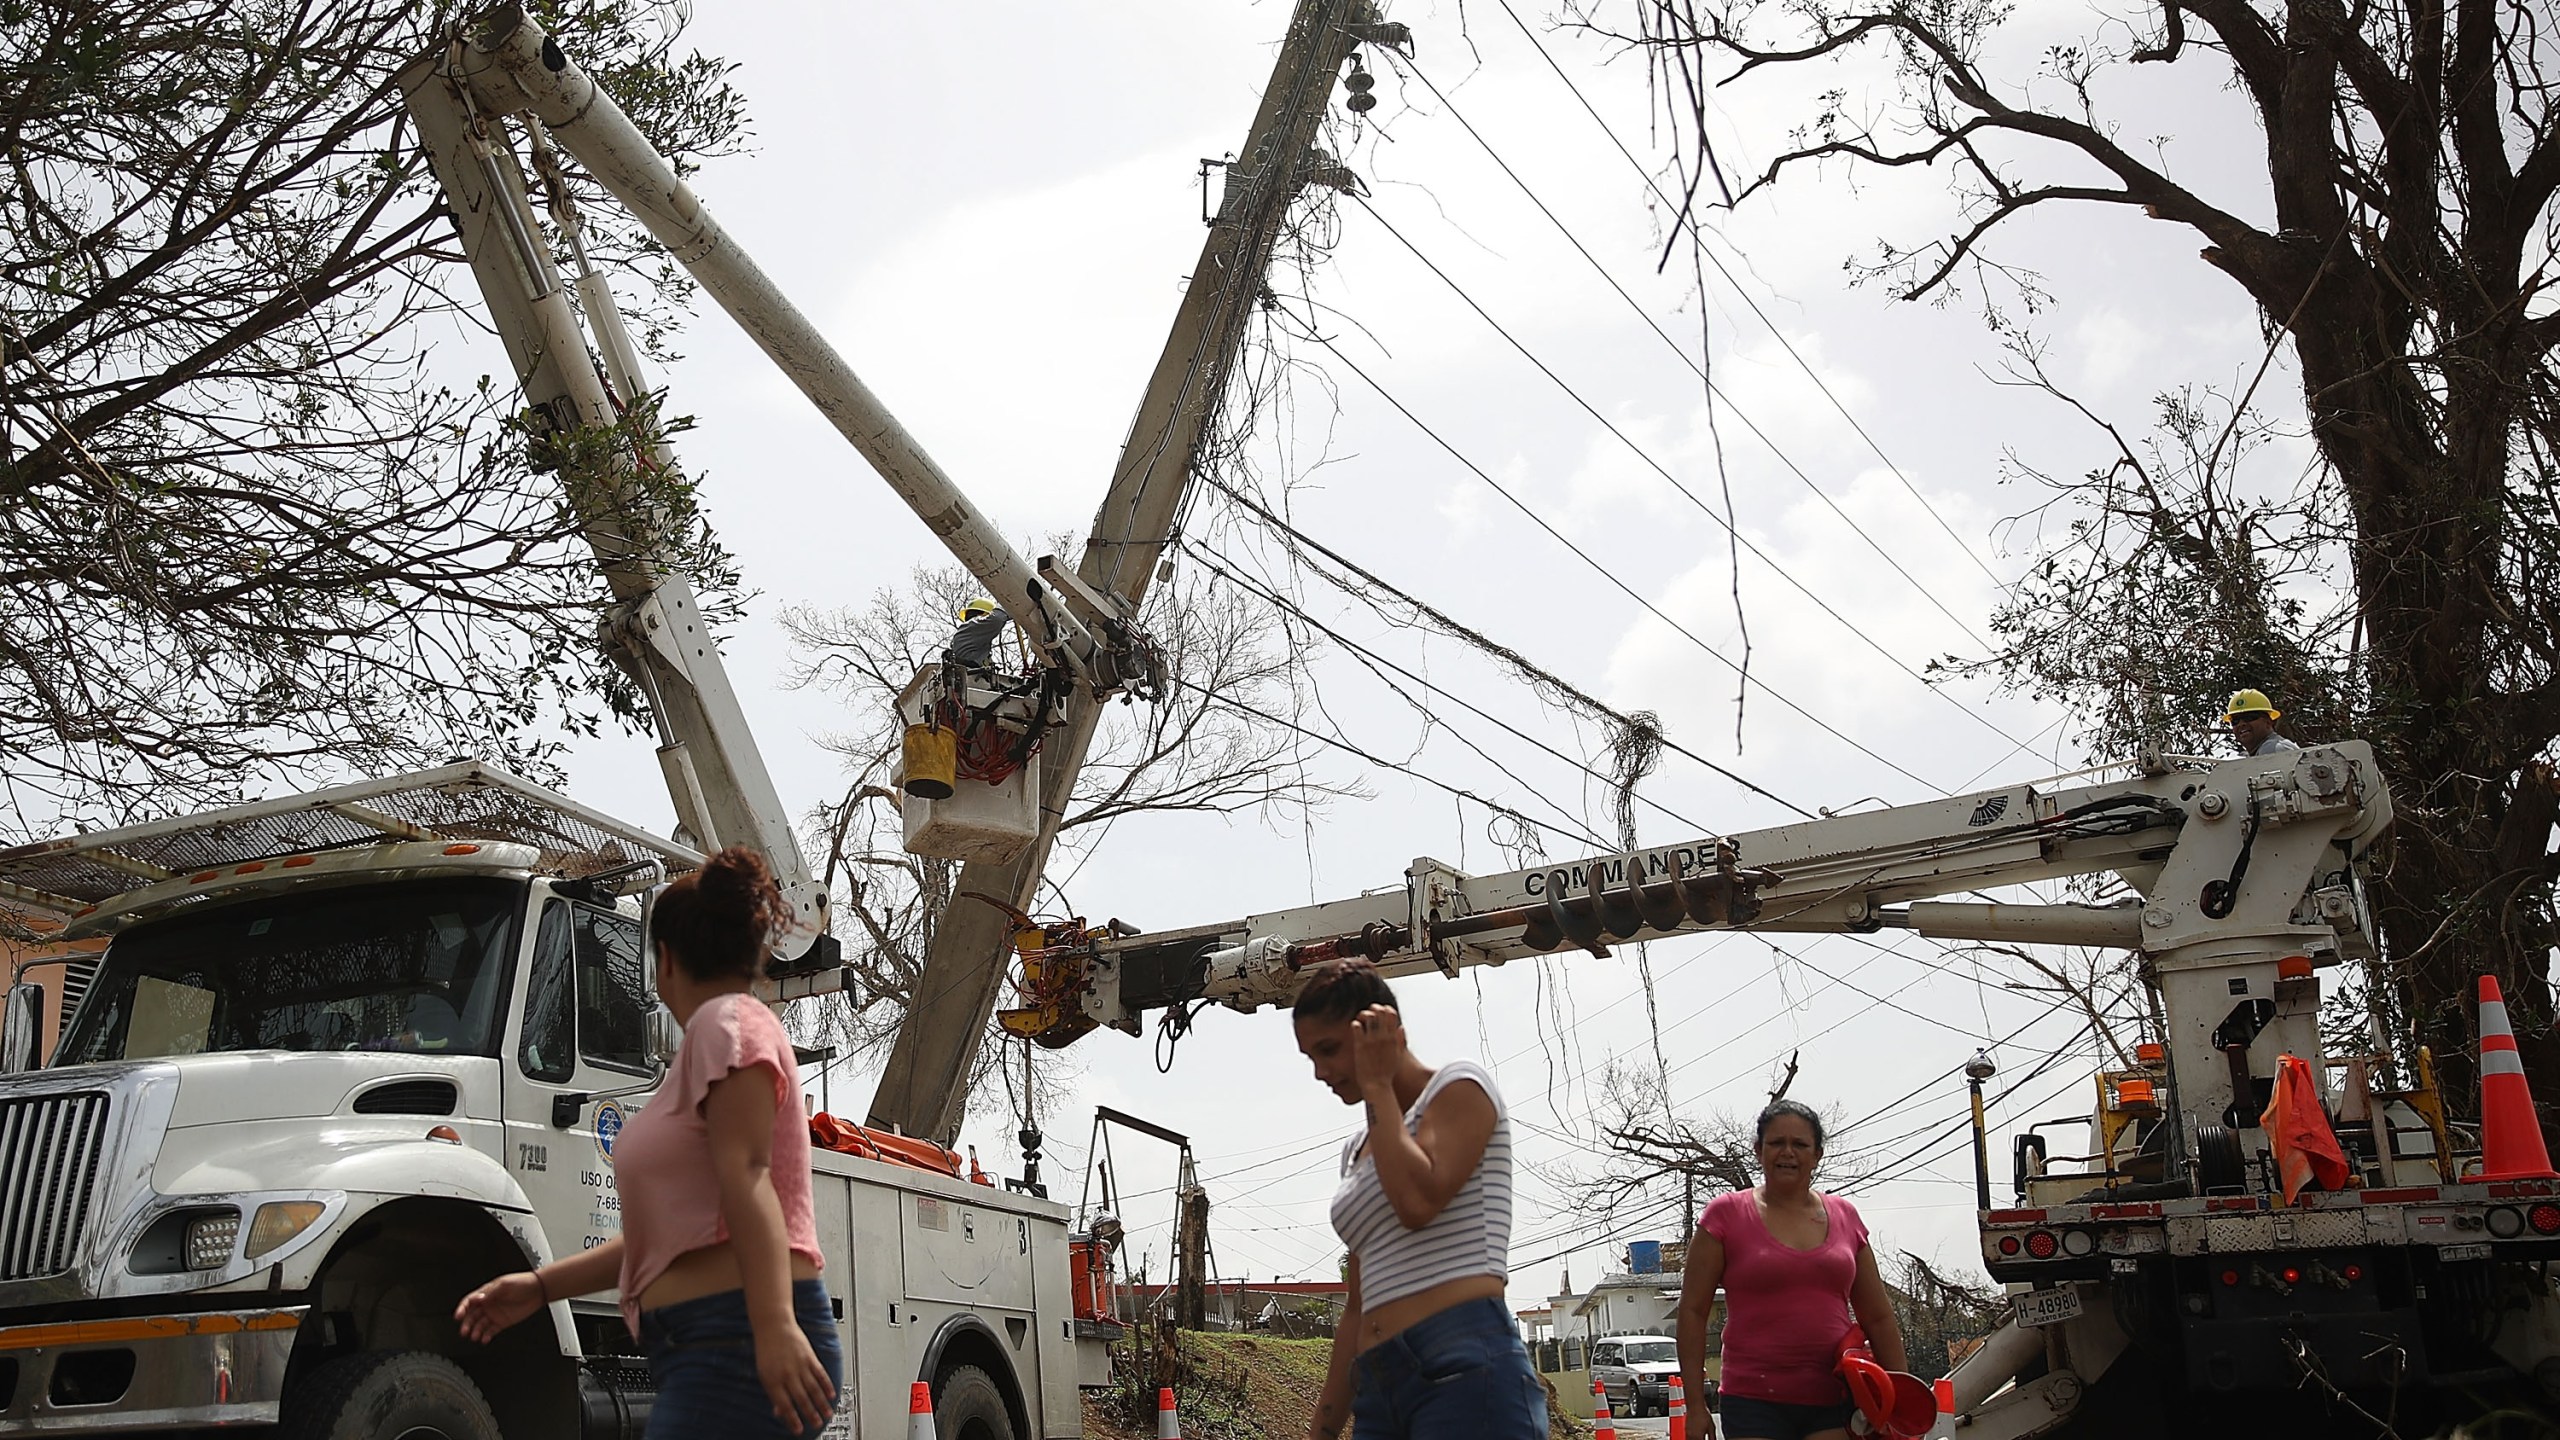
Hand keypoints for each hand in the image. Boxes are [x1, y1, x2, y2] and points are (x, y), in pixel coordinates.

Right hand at [453, 1272, 544, 1343]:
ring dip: (475, 1331)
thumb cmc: (522, 1283)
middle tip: (464, 1331)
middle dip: (466, 1324)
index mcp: (486, 1293)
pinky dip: (486, 1335)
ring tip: (474, 1336)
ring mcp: (494, 1314)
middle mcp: (488, 1304)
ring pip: (480, 1325)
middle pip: (471, 1316)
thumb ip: (490, 1293)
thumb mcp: (504, 1284)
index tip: (458, 1316)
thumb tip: (477, 1299)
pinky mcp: (502, 1322)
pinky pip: (491, 1331)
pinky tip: (484, 1339)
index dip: (462, 1309)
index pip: (469, 1302)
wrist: (538, 1290)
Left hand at [754, 1320, 836, 1434]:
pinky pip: (820, 1374)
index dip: (793, 1419)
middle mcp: (787, 1375)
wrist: (774, 1326)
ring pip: (813, 1389)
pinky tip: (831, 1394)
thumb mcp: (764, 1374)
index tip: (799, 1430)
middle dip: (810, 1414)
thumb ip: (773, 1393)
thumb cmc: (767, 1350)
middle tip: (817, 1424)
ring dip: (821, 1403)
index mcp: (773, 1381)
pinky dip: (827, 1386)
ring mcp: (800, 1366)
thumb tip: (778, 1411)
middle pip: (802, 1399)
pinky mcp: (810, 1357)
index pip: (785, 1406)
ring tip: (827, 1414)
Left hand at [1349, 1004, 1403, 1090]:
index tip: (1383, 1011)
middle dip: (1375, 1008)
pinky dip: (1356, 1024)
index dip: (1387, 1009)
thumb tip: (1401, 1027)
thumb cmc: (1387, 1073)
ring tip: (1361, 1018)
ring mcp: (1371, 1040)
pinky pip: (1356, 1027)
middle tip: (1370, 1011)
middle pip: (1380, 1013)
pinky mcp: (1360, 1045)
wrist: (1376, 1085)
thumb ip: (1400, 1040)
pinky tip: (1355, 1027)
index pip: (1392, 1014)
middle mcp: (1383, 1037)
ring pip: (1368, 1016)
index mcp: (1392, 1038)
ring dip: (1364, 1014)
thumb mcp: (1398, 1056)